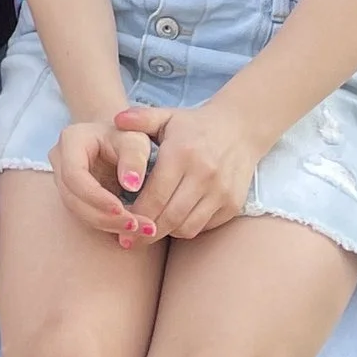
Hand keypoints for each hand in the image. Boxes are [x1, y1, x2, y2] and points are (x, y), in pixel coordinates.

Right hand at [52, 108, 167, 244]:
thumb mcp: (137, 141)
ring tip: (142, 229)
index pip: (74, 174)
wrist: (123, 140)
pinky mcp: (73, 194)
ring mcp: (63, 179)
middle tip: (138, 226)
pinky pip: (87, 215)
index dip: (95, 196)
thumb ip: (135, 159)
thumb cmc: (130, 136)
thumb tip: (131, 185)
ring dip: (110, 225)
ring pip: (79, 211)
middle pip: (74, 197)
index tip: (122, 209)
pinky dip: (110, 225)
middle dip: (106, 216)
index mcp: (71, 140)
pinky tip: (133, 228)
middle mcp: (60, 160)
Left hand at [134, 96, 268, 238]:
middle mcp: (204, 175)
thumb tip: (116, 119)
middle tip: (129, 240)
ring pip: (187, 227)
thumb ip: (140, 118)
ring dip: (166, 233)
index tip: (120, 222)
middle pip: (169, 217)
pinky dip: (187, 228)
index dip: (136, 214)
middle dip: (146, 232)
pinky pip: (204, 227)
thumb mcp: (166, 116)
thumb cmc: (194, 125)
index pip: (155, 195)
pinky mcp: (233, 204)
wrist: (240, 129)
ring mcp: (221, 192)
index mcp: (182, 154)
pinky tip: (173, 222)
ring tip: (149, 232)